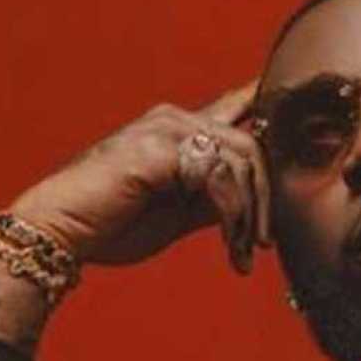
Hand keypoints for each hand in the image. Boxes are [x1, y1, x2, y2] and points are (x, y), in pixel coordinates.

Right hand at [5, 82, 270, 273]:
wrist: (62, 231)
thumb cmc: (112, 223)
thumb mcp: (179, 211)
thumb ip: (215, 197)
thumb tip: (255, 201)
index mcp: (178, 129)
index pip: (235, 109)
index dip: (268, 107)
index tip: (298, 113)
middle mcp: (175, 119)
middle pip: (252, 143)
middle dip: (265, 198)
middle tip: (263, 244)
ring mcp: (166, 129)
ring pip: (240, 161)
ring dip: (250, 214)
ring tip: (242, 253)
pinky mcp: (159, 149)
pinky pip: (219, 179)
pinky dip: (232, 216)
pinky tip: (230, 246)